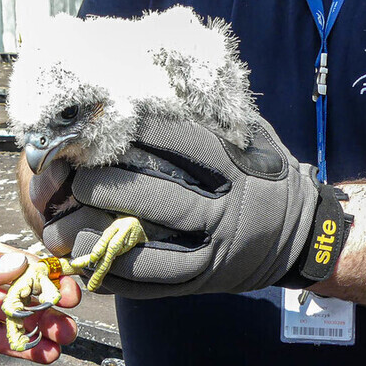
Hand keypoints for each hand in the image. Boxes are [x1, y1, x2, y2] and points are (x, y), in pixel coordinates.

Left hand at [43, 116, 351, 297]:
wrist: (302, 238)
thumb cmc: (267, 176)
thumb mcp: (254, 139)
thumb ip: (215, 116)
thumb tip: (161, 78)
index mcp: (242, 170)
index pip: (188, 145)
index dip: (144, 130)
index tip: (105, 119)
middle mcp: (230, 214)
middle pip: (162, 201)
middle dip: (110, 189)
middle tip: (73, 179)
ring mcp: (217, 253)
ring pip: (151, 253)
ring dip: (101, 241)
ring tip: (62, 230)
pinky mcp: (204, 283)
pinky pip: (155, 287)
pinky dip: (117, 278)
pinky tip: (84, 264)